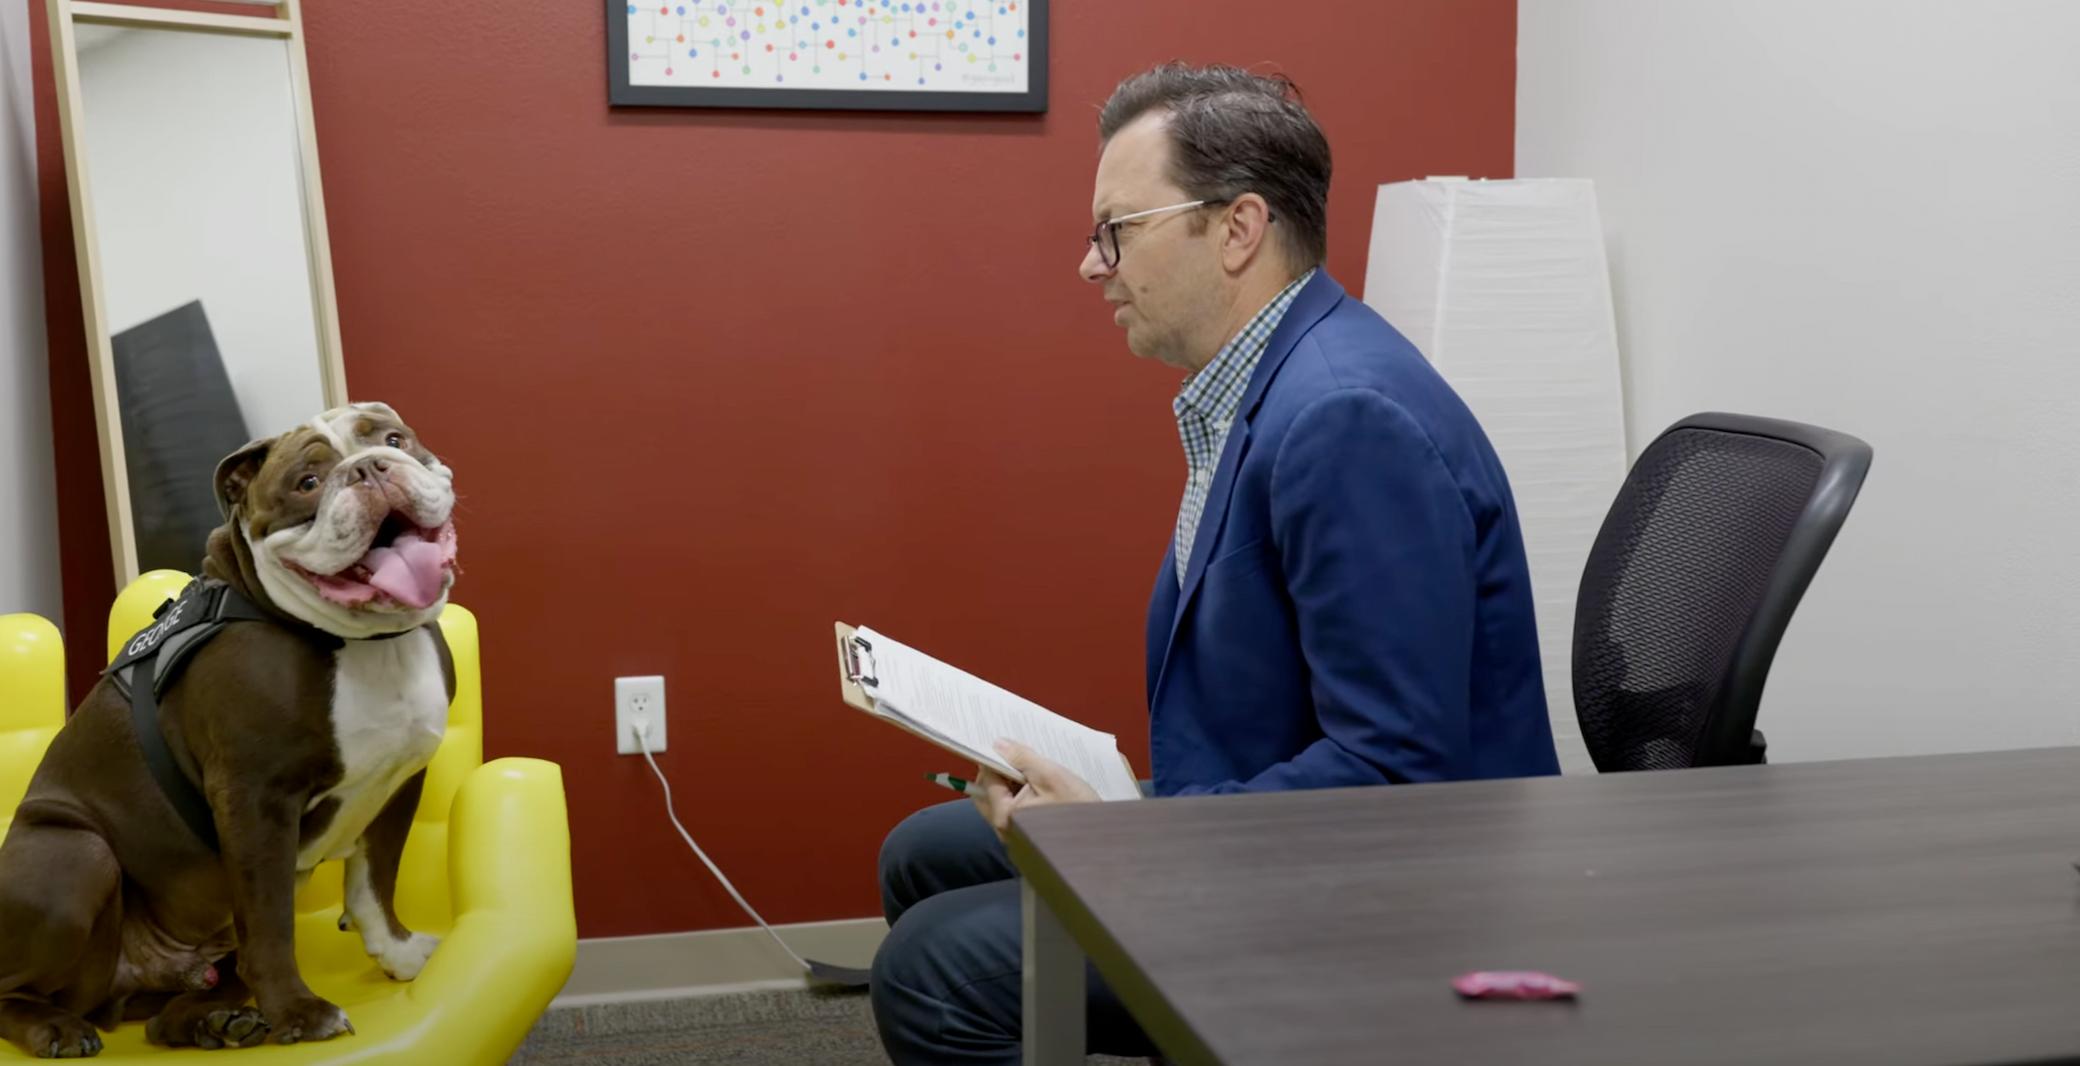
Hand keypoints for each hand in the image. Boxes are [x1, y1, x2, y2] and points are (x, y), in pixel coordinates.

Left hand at [970, 739, 1100, 838]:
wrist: (1103, 842)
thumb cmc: (1078, 811)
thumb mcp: (1051, 776)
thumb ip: (1022, 758)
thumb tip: (999, 745)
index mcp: (1005, 815)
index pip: (986, 779)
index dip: (995, 759)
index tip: (1006, 746)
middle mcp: (1005, 830)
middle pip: (989, 793)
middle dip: (1001, 772)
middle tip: (1020, 759)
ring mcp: (1016, 835)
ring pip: (1002, 801)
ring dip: (1013, 784)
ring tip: (1035, 773)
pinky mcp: (1027, 837)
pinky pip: (1015, 811)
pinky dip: (1022, 796)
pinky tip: (1041, 788)